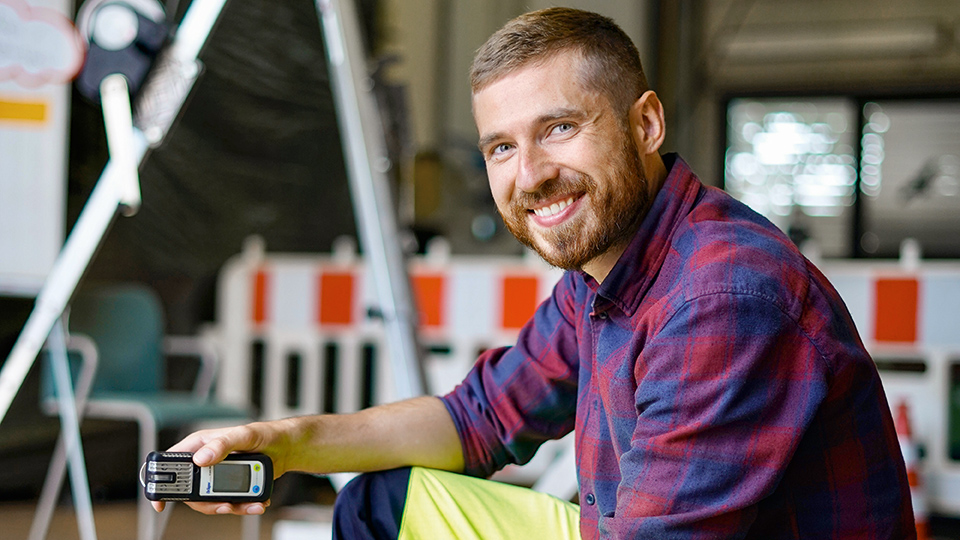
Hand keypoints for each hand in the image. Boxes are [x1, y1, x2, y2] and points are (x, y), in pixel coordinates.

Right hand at [151, 420, 291, 515]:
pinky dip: (242, 506)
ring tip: (249, 504)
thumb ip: (222, 445)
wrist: (286, 447)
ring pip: (210, 501)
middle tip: (225, 505)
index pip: (172, 463)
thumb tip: (201, 459)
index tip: (160, 503)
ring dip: (229, 507)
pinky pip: (229, 503)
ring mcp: (217, 476)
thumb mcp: (243, 435)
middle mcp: (205, 461)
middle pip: (191, 491)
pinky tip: (256, 502)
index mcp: (201, 445)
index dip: (161, 482)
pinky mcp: (231, 487)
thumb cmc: (264, 434)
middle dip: (207, 503)